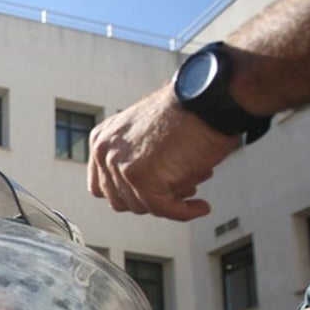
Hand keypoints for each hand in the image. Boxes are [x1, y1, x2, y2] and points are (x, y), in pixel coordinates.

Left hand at [87, 86, 236, 220]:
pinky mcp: (142, 179)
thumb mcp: (143, 133)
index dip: (128, 194)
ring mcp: (121, 167)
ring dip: (170, 201)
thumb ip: (132, 159)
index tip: (150, 194)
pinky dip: (184, 212)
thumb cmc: (186, 112)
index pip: (103, 187)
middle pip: (121, 201)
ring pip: (142, 207)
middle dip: (150, 199)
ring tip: (193, 183)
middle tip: (179, 189)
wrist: (207, 97)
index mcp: (102, 141)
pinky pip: (163, 209)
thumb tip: (138, 194)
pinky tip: (200, 207)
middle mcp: (105, 153)